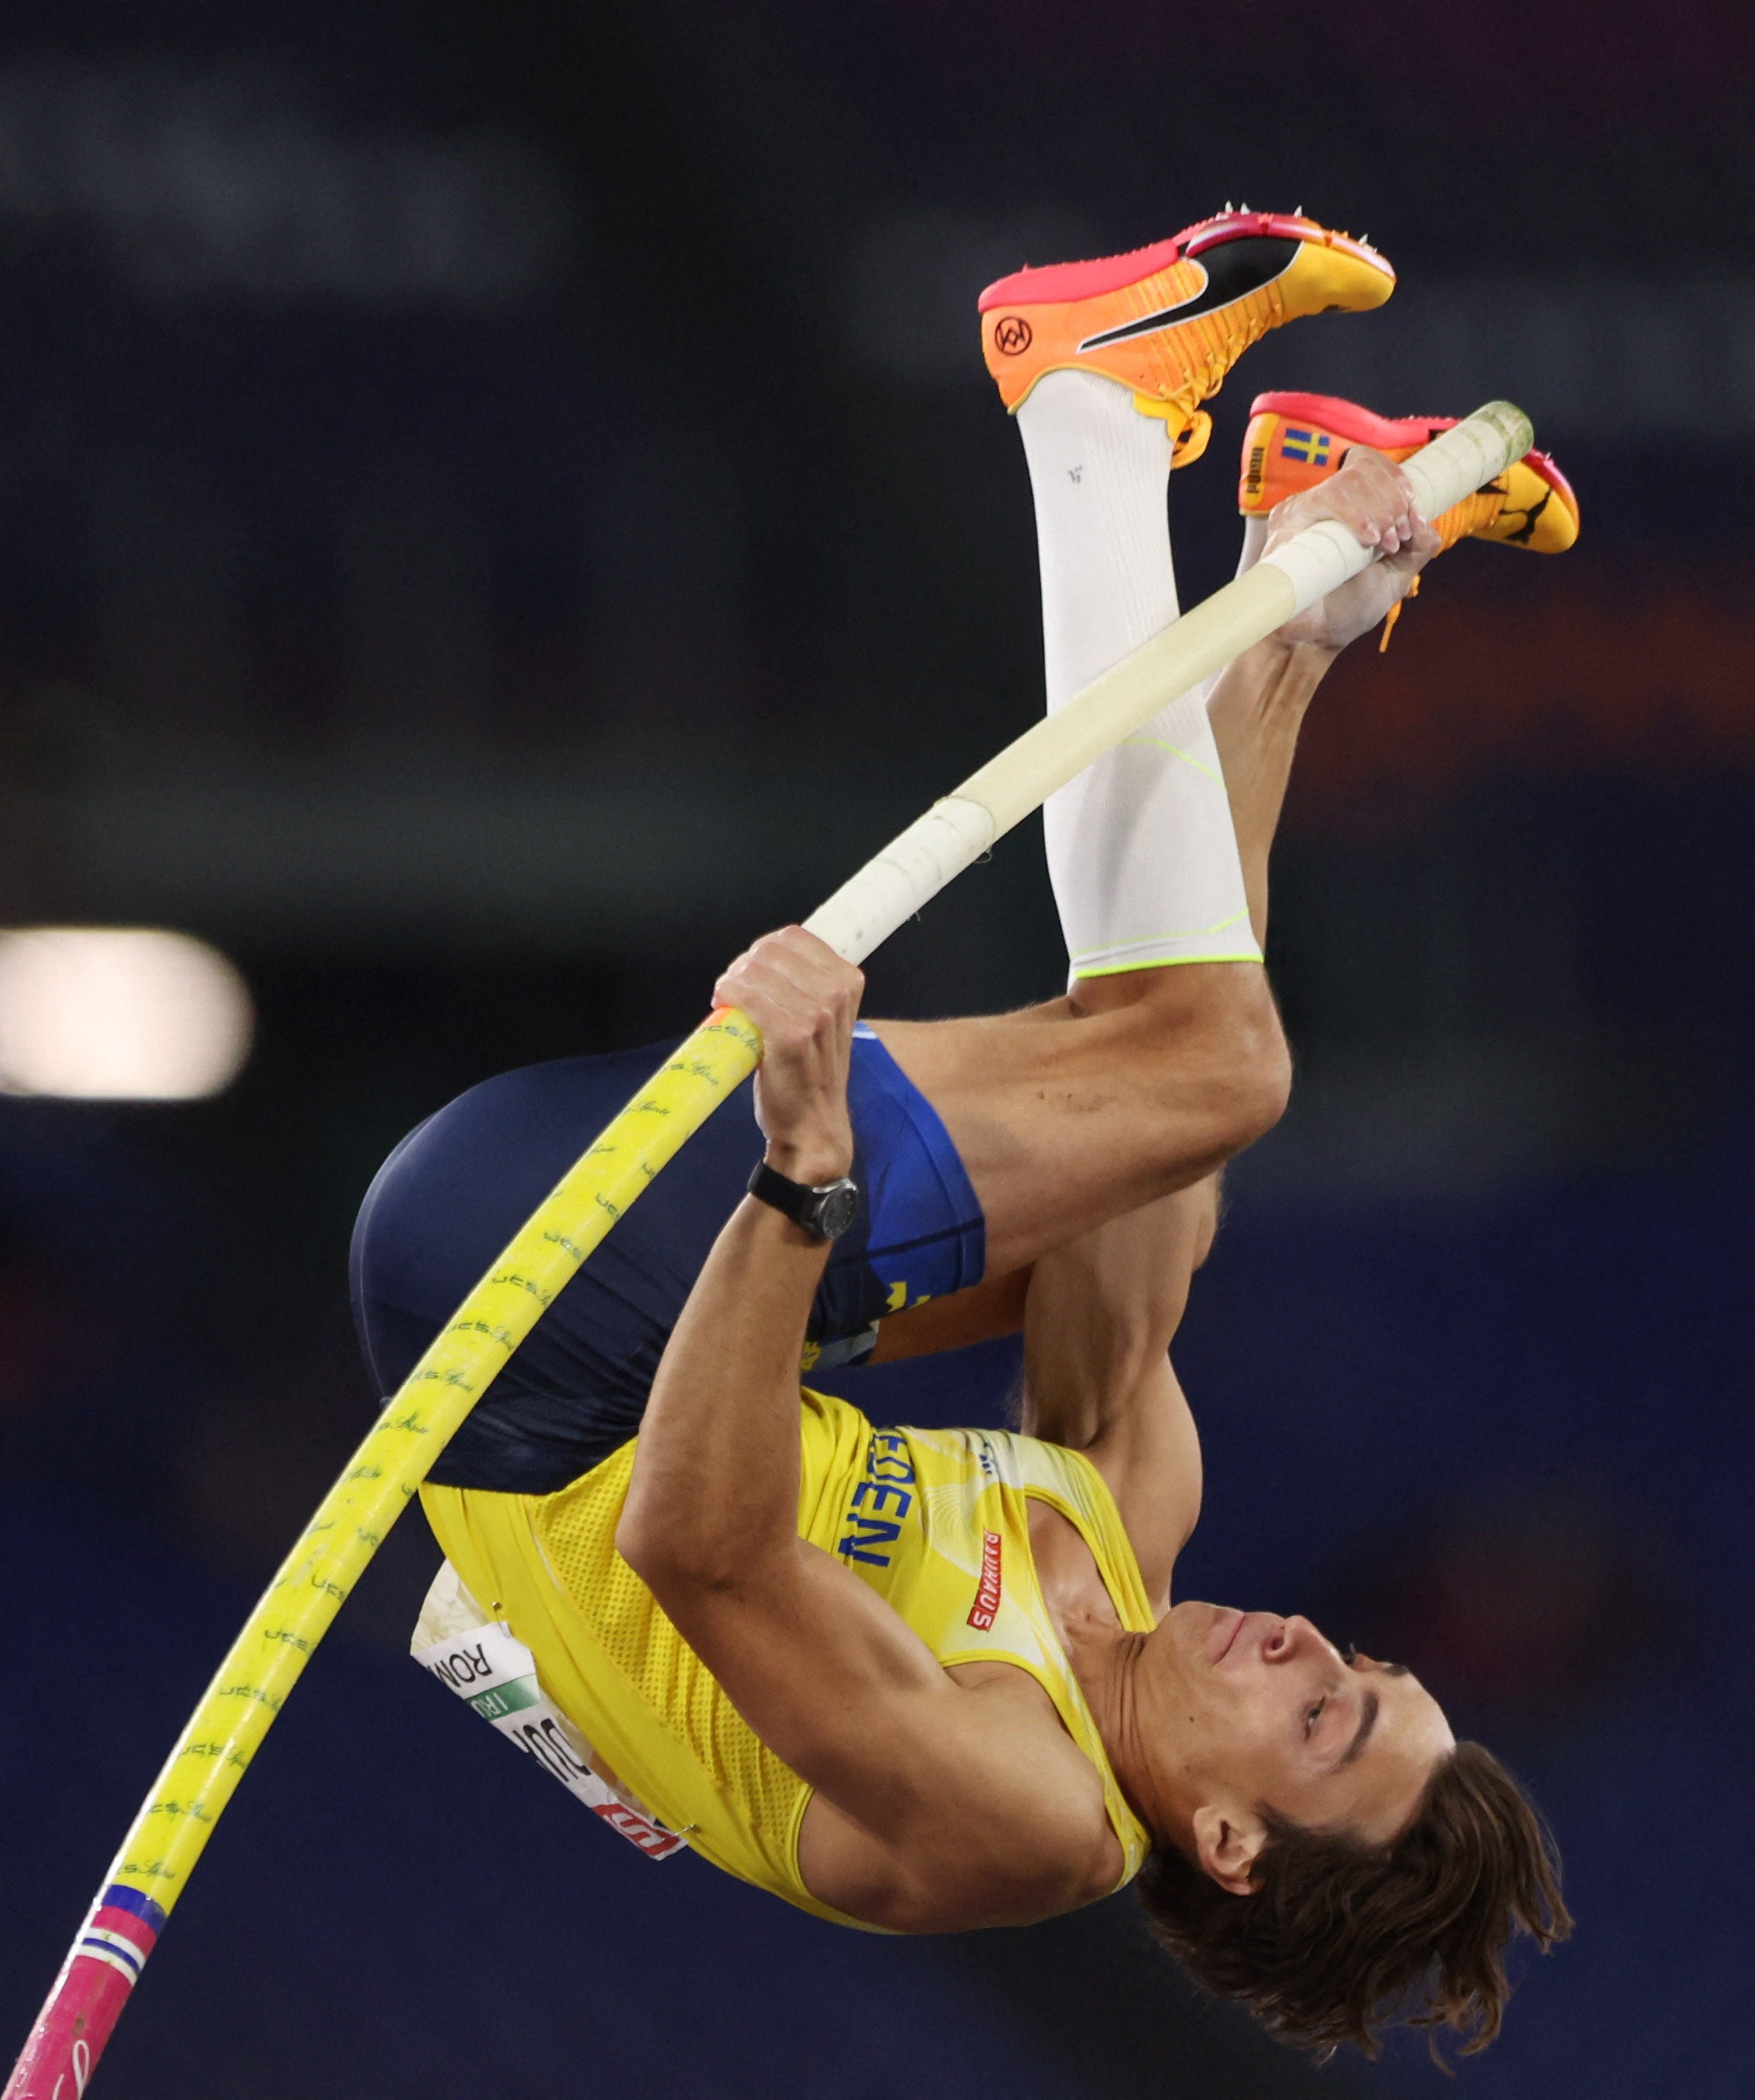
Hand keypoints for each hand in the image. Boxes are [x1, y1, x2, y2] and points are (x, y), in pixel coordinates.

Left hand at [714, 927, 861, 1183]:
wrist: (813, 1126)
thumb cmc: (813, 1074)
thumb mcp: (828, 1019)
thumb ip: (808, 985)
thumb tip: (761, 958)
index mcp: (849, 982)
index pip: (793, 937)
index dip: (764, 952)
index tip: (755, 974)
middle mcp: (836, 994)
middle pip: (770, 950)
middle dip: (744, 967)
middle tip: (736, 991)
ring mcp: (814, 1015)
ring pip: (753, 970)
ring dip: (732, 982)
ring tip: (730, 1003)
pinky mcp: (789, 1036)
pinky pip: (743, 995)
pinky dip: (726, 996)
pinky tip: (723, 1009)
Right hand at [1261, 448, 1441, 654]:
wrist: (1314, 639)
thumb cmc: (1346, 609)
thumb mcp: (1395, 576)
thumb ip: (1417, 548)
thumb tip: (1425, 521)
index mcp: (1346, 507)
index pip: (1370, 464)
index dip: (1397, 482)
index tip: (1410, 520)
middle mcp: (1323, 502)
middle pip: (1365, 466)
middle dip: (1394, 500)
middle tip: (1396, 538)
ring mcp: (1304, 509)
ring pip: (1351, 479)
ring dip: (1380, 509)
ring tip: (1381, 545)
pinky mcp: (1289, 523)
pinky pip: (1328, 498)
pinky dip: (1356, 515)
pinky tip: (1366, 540)